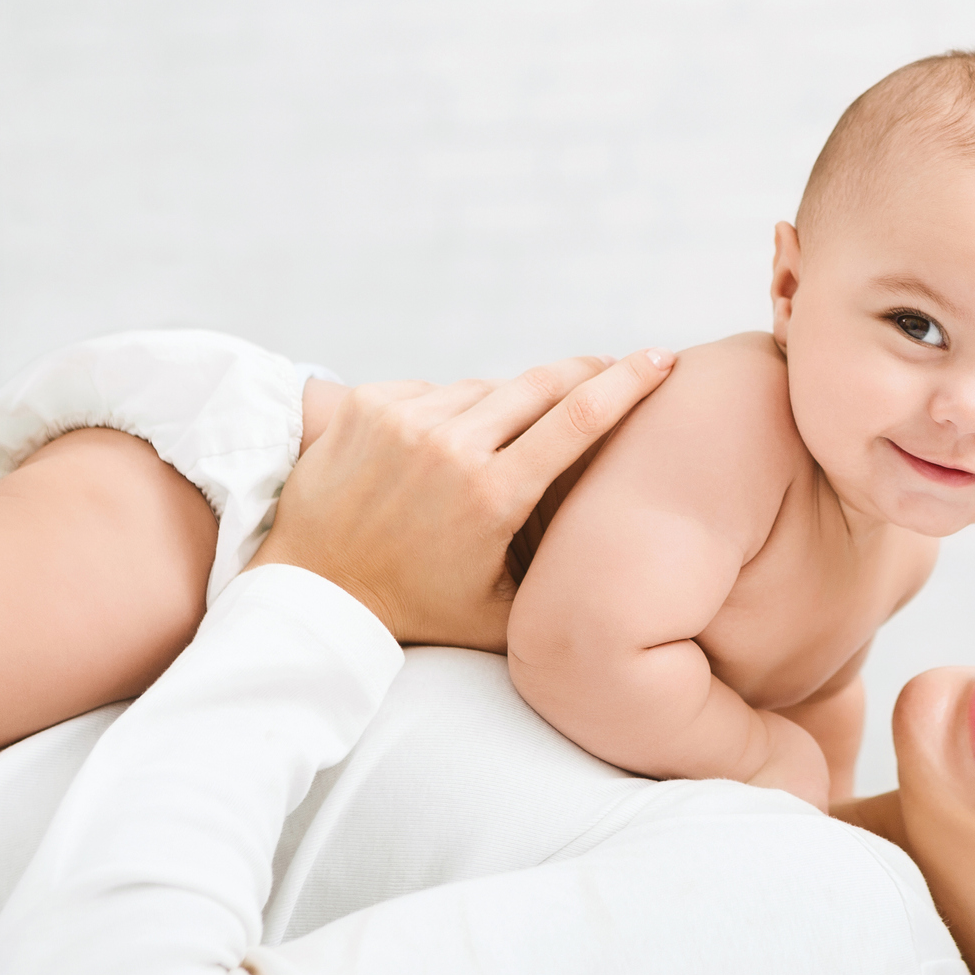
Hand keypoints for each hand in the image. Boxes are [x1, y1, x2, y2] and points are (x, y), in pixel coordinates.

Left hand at [247, 350, 674, 647]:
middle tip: (610, 369)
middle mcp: (451, 447)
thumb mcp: (502, 615)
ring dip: (510, 405)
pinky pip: (434, 391)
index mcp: (493, 495)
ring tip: (511, 440)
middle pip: (541, 385)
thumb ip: (558, 582)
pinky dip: (451, 411)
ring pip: (486, 389)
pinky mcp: (369, 404)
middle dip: (584, 373)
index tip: (661, 359)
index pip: (579, 417)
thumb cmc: (418, 611)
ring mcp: (405, 419)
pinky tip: (446, 447)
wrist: (313, 591)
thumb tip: (617, 562)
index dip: (628, 382)